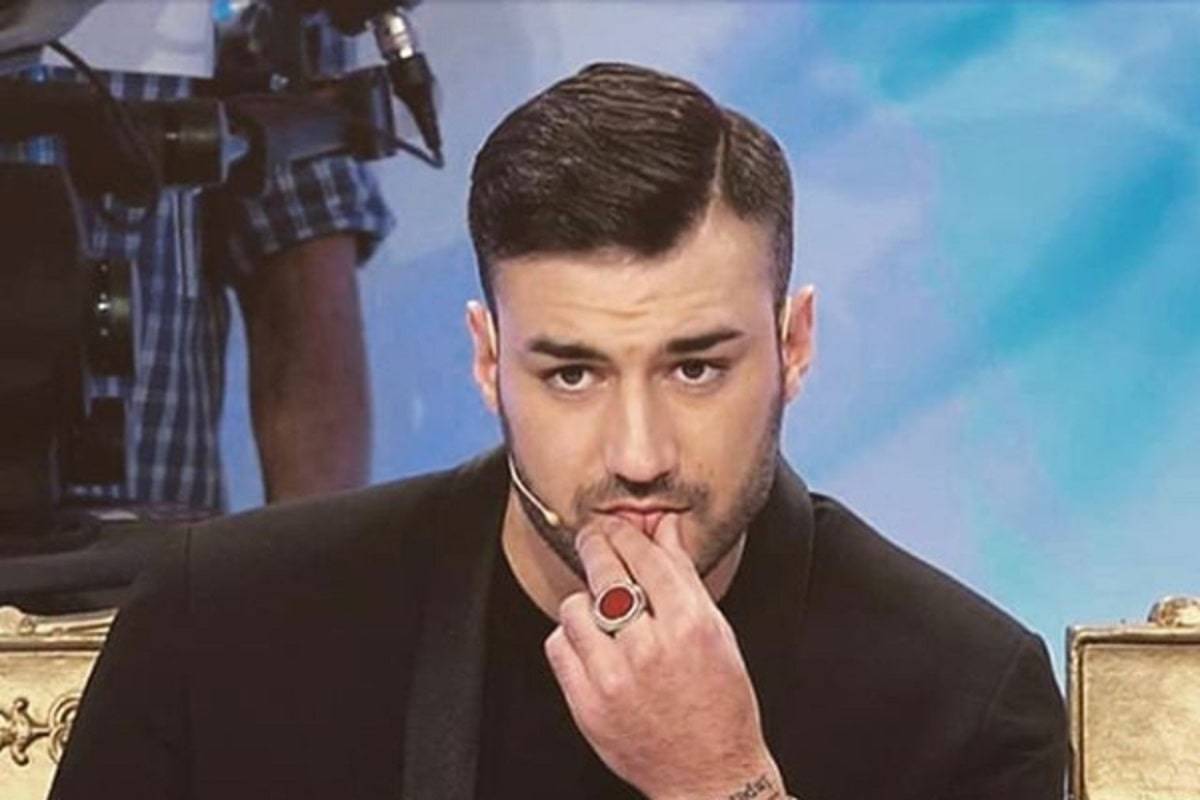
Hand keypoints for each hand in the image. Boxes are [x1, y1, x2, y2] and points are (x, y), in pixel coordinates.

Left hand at [544, 513, 784, 799]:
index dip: (627, 533)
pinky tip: (590, 642)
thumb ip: (684, 576)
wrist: (708, 774)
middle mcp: (650, 648)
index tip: (617, 524)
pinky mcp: (588, 704)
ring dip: (585, 601)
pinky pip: (559, 646)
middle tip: (592, 537)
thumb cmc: (721, 704)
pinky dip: (570, 638)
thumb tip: (665, 528)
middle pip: (607, 573)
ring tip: (599, 608)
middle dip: (596, 545)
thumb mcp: (717, 633)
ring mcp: (614, 678)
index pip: (646, 558)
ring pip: (575, 607)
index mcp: (691, 626)